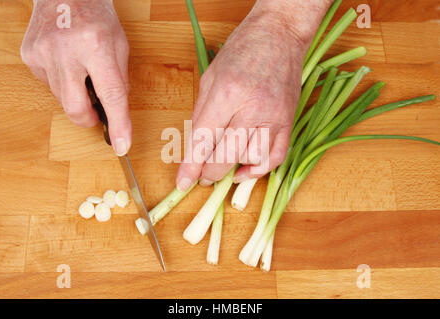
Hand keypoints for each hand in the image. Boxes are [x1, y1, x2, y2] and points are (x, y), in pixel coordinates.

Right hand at [21, 0, 130, 155]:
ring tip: (81, 71)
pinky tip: (66, 62)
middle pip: (76, 108)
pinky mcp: (30, 56)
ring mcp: (43, 53)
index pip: (110, 94)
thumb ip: (119, 81)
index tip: (121, 145)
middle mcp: (67, 49)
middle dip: (88, 118)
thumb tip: (115, 113)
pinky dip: (62, 82)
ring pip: (62, 99)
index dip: (118, 124)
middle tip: (96, 112)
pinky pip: (49, 85)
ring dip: (76, 96)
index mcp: (97, 44)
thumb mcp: (120, 46)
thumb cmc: (97, 16)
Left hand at [176, 1, 326, 190]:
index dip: (191, 167)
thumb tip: (195, 146)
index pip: (203, 140)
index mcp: (227, 93)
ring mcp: (274, 117)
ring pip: (251, 160)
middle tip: (202, 177)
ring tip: (223, 165)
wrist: (280, 34)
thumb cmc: (242, 50)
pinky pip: (276, 157)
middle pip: (226, 156)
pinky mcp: (288, 121)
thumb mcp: (210, 76)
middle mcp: (252, 108)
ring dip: (233, 169)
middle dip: (209, 173)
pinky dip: (259, 170)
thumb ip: (201, 113)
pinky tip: (245, 168)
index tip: (183, 183)